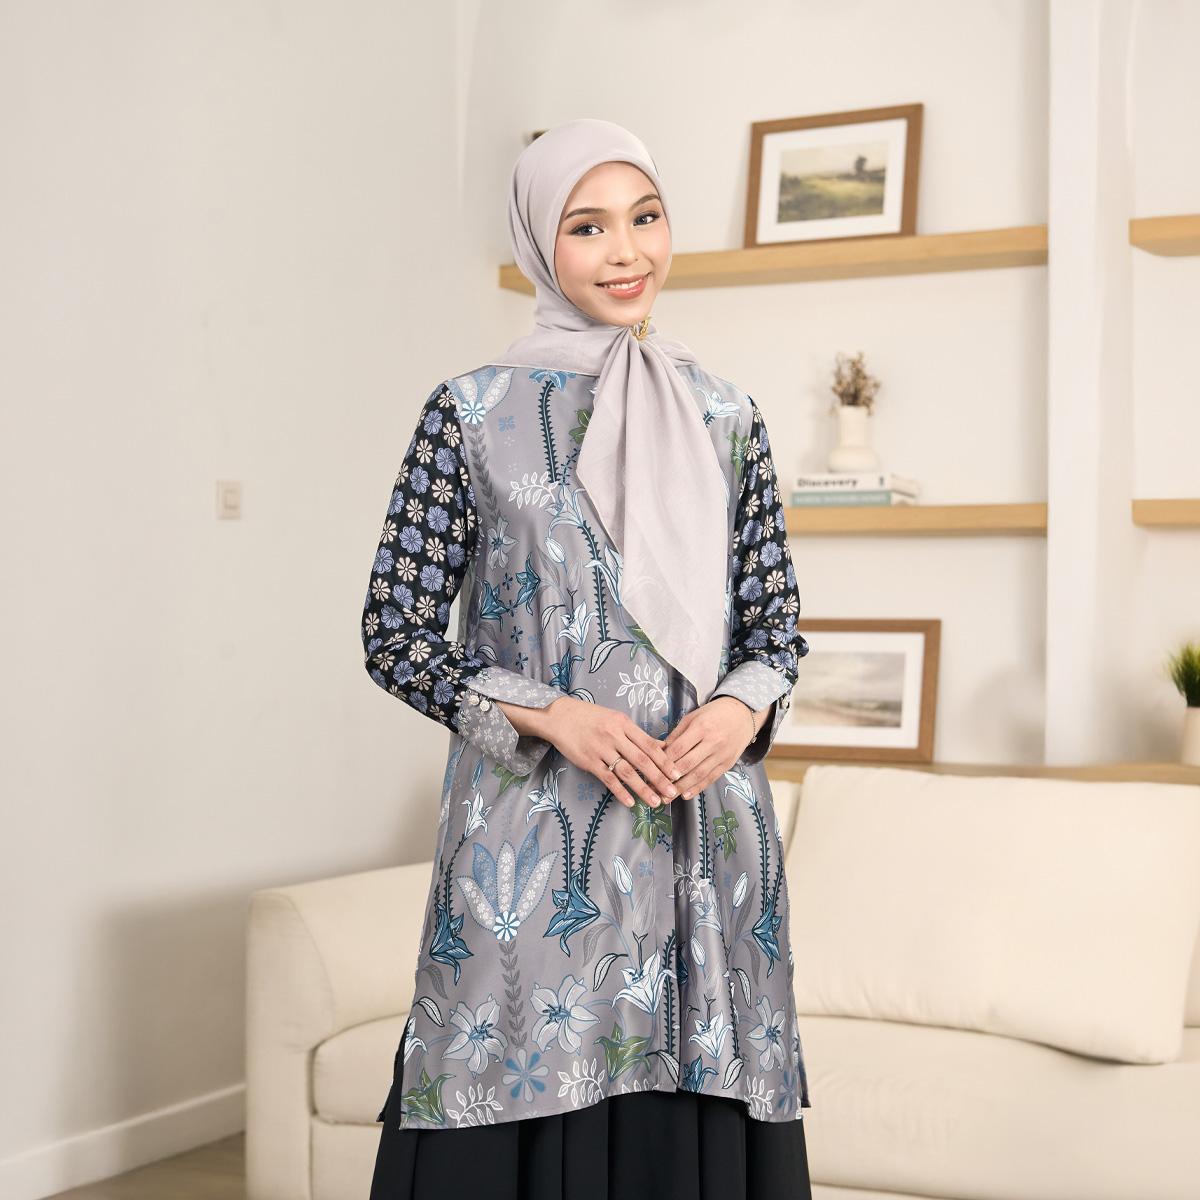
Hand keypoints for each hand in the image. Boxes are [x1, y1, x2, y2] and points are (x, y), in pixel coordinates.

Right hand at [537, 695, 681, 808]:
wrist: (560, 717)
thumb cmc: (590, 717)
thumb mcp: (616, 719)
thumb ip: (636, 734)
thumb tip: (661, 746)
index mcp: (623, 724)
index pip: (649, 744)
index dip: (664, 760)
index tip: (677, 773)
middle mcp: (614, 736)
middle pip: (641, 760)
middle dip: (659, 778)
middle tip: (672, 791)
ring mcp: (601, 750)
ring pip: (626, 772)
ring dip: (643, 788)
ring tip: (655, 801)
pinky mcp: (589, 762)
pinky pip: (608, 779)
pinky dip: (620, 792)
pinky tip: (630, 802)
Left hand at [661, 696, 761, 799]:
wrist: (742, 714)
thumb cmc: (713, 714)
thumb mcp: (693, 717)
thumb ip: (677, 734)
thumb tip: (660, 751)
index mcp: (701, 727)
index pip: (678, 749)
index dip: (664, 762)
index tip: (650, 771)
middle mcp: (712, 742)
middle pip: (687, 764)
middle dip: (669, 778)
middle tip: (653, 788)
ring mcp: (721, 755)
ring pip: (698, 775)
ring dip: (681, 788)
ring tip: (666, 797)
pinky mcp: (727, 764)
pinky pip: (711, 778)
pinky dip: (697, 788)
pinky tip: (685, 795)